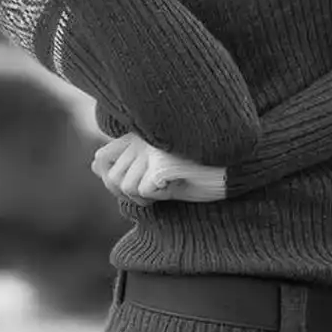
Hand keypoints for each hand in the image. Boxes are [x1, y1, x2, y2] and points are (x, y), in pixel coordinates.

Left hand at [92, 132, 227, 205]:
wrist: (237, 162)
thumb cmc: (200, 165)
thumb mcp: (159, 163)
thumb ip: (128, 161)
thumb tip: (94, 163)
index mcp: (140, 134)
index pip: (102, 157)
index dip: (110, 179)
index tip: (135, 187)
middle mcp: (143, 138)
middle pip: (113, 178)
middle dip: (129, 194)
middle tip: (154, 194)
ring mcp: (153, 149)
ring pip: (126, 186)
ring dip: (144, 197)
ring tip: (166, 188)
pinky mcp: (163, 162)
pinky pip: (144, 190)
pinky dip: (158, 196)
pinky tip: (176, 186)